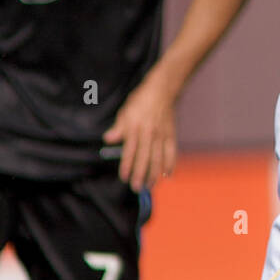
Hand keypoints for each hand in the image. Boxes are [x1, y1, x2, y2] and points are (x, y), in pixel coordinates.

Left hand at [102, 74, 177, 191]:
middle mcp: (149, 133)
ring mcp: (162, 135)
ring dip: (154, 174)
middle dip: (140, 174)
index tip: (124, 178)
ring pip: (158, 158)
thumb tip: (108, 139)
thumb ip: (118, 128)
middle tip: (136, 188)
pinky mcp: (171, 135)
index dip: (127, 166)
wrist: (162, 91)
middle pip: (144, 158)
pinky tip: (168, 175)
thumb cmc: (140, 102)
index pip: (130, 151)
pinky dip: (170, 164)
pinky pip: (171, 152)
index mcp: (135, 128)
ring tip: (150, 186)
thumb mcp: (125, 112)